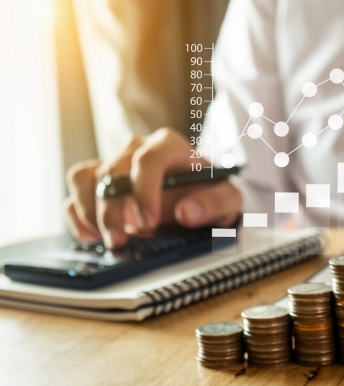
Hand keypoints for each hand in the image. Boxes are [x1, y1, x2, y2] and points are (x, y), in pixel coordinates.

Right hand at [63, 128, 241, 247]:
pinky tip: (92, 235)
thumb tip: (187, 212)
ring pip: (87, 178)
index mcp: (170, 146)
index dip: (144, 190)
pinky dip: (78, 214)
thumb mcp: (226, 200)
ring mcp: (114, 164)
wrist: (198, 199)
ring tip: (109, 239)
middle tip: (121, 240)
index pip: (149, 158)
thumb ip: (212, 204)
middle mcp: (137, 149)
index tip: (148, 221)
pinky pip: (76, 191)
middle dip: (114, 210)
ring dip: (91, 212)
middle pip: (113, 172)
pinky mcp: (98, 182)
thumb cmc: (210, 194)